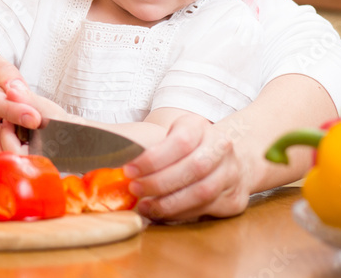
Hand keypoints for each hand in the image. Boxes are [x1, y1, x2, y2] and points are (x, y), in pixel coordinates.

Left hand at [123, 114, 250, 221]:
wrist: (232, 159)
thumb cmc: (188, 147)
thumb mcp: (171, 134)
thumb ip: (148, 144)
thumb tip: (105, 147)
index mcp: (200, 126)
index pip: (180, 142)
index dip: (153, 158)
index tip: (129, 169)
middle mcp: (221, 147)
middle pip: (193, 168)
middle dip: (159, 183)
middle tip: (134, 189)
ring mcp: (232, 173)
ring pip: (202, 193)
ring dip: (169, 203)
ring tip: (145, 206)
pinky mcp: (235, 199)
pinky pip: (206, 209)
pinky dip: (181, 213)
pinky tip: (162, 213)